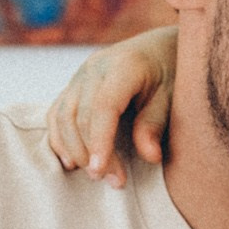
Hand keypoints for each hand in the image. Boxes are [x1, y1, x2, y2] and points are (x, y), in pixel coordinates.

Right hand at [47, 26, 178, 188]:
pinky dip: (60, 139)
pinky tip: (72, 162)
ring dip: (73, 149)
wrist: (160, 47)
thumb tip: (150, 156)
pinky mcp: (73, 86)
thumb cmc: (170, 72)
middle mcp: (95, 67)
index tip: (102, 170)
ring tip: (95, 174)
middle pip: (79, 115)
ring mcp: (80, 75)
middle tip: (113, 181)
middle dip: (91, 153)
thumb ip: (156, 123)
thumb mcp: (173, 95)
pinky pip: (56, 113)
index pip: (103, 106)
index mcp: (124, 65)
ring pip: (62, 116)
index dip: (99, 140)